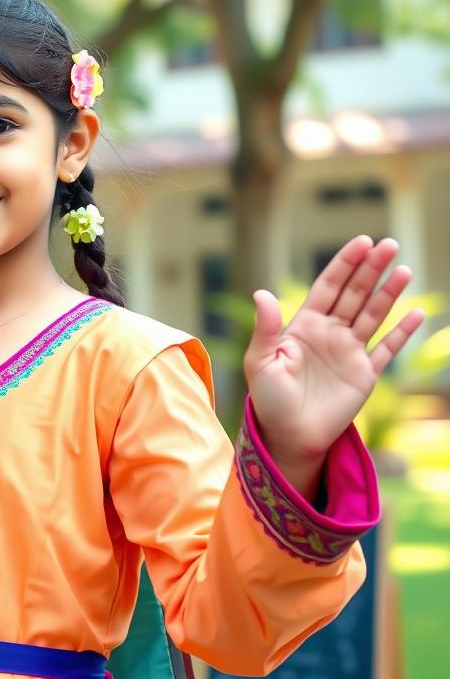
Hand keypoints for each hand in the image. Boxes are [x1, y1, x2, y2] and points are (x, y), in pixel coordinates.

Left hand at [244, 235, 424, 462]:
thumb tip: (262, 292)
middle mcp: (329, 333)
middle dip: (371, 269)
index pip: (328, 286)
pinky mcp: (365, 374)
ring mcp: (349, 352)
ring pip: (373, 315)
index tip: (362, 243)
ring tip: (404, 269)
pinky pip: (387, 349)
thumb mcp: (260, 360)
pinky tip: (417, 313)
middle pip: (354, 293)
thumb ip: (266, 327)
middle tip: (389, 244)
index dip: (345, 264)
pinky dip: (402, 333)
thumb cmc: (268, 398)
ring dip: (388, 293)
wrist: (288, 435)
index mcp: (304, 325)